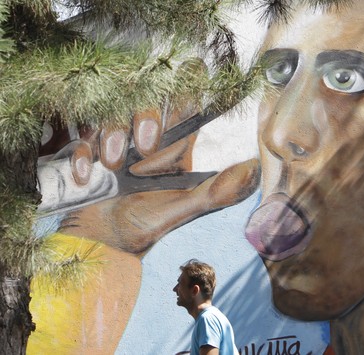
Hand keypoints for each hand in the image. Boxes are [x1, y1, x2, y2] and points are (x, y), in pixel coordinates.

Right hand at [51, 101, 259, 253]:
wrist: (102, 245)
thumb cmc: (147, 225)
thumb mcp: (182, 209)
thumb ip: (214, 191)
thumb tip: (252, 169)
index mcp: (176, 143)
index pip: (186, 98)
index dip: (185, 88)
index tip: (185, 88)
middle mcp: (146, 136)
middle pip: (146, 97)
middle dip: (144, 115)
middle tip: (144, 144)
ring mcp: (115, 141)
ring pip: (112, 111)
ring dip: (111, 134)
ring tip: (111, 165)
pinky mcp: (87, 152)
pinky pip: (80, 138)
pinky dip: (81, 156)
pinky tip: (85, 177)